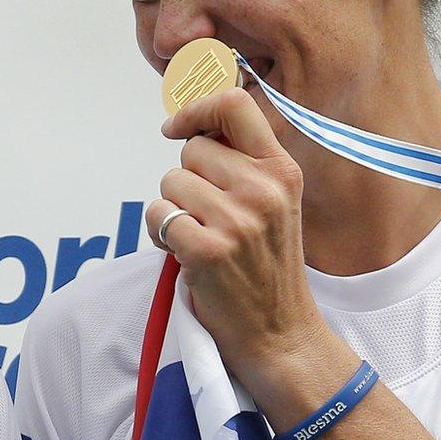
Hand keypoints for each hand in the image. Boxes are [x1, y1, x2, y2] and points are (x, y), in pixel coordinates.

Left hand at [147, 87, 331, 383]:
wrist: (280, 334)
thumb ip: (243, 164)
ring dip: (172, 210)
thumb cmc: (266, 268)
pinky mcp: (208, 250)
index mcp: (282, 171)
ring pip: (170, 183)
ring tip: (199, 238)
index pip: (235, 105)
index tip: (176, 128)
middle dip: (187, 180)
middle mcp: (264, 189)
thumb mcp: (274, 205)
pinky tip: (183, 254)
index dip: (197, 109)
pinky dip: (159, 233)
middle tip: (206, 216)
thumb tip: (193, 125)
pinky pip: (157, 215)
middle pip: (192, 150)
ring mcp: (237, 220)